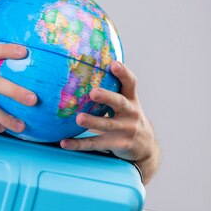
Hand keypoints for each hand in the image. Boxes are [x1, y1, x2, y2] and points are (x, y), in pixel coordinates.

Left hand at [60, 61, 159, 182]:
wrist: (145, 146)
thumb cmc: (128, 118)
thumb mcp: (126, 103)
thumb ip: (112, 90)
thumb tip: (84, 69)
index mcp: (131, 99)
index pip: (130, 83)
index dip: (123, 73)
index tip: (114, 64)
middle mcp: (131, 113)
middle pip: (120, 103)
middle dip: (107, 97)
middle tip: (93, 92)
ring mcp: (126, 130)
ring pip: (107, 125)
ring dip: (93, 121)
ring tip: (79, 118)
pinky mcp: (118, 145)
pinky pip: (96, 143)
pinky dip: (79, 144)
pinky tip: (64, 142)